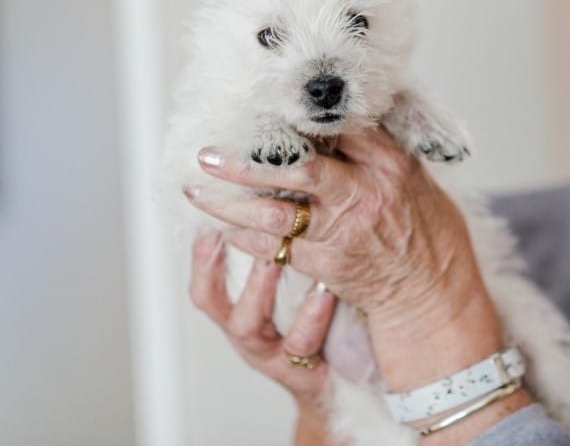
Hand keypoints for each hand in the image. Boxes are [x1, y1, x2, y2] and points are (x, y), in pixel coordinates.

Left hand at [184, 126, 483, 342]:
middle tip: (208, 154)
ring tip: (197, 191)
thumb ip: (375, 149)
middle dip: (247, 162)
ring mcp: (344, 232)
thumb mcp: (412, 176)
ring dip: (230, 204)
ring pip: (275, 214)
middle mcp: (365, 194)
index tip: (262, 113)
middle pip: (298, 170)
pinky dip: (245, 238)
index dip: (297, 122)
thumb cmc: (422, 229)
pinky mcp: (327, 265)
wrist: (431, 289)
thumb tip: (333, 120)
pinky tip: (222, 228)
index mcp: (389, 164)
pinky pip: (275, 249)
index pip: (339, 129)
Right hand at [188, 231, 336, 411]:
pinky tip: (324, 291)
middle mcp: (248, 335)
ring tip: (272, 258)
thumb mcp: (287, 298)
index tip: (206, 227)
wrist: (338, 385)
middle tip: (230, 232)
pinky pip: (301, 344)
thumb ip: (276, 264)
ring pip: (251, 327)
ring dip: (258, 289)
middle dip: (215, 270)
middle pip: (216, 306)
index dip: (201, 261)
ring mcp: (271, 355)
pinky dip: (312, 316)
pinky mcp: (300, 371)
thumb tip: (272, 213)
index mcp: (238, 314)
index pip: (206, 287)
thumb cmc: (311, 331)